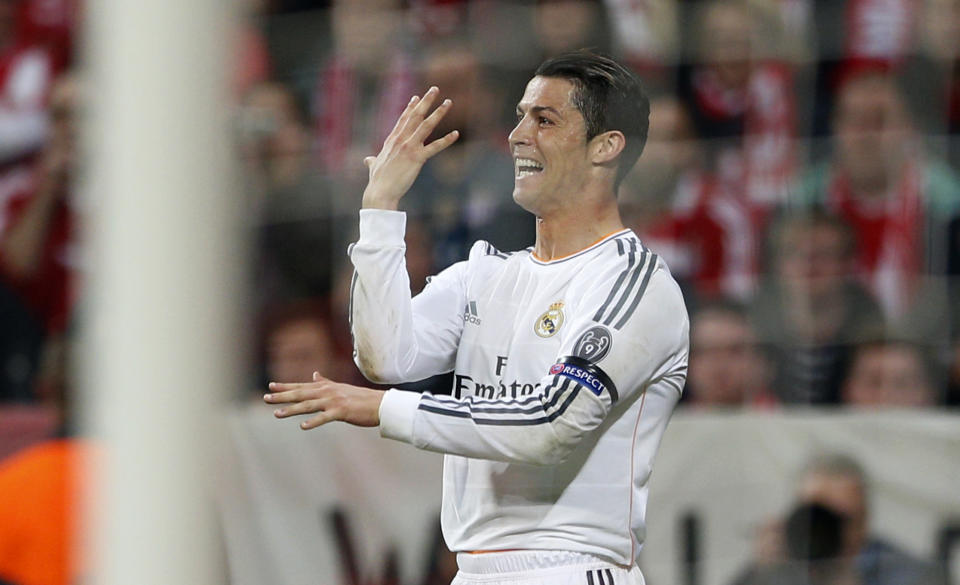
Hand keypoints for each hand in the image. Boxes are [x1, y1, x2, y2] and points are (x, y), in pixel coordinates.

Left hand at [265, 372, 383, 429]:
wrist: (380, 404)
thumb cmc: (361, 398)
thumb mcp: (341, 387)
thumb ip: (326, 382)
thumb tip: (315, 374)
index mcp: (326, 387)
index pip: (302, 386)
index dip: (285, 386)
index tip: (270, 386)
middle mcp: (327, 392)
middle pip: (300, 394)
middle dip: (282, 396)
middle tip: (266, 398)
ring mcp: (334, 401)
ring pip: (308, 405)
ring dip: (292, 409)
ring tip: (277, 413)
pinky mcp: (342, 412)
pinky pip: (324, 418)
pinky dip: (314, 422)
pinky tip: (303, 426)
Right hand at [361, 86, 459, 209]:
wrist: (380, 191)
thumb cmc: (377, 181)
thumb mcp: (374, 166)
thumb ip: (372, 161)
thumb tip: (367, 160)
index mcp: (392, 140)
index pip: (403, 119)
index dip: (411, 107)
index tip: (417, 97)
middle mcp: (401, 140)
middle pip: (415, 116)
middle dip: (426, 101)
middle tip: (435, 89)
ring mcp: (409, 147)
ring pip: (426, 125)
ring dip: (438, 112)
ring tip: (448, 102)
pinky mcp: (416, 158)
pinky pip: (434, 147)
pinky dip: (446, 140)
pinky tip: (456, 133)